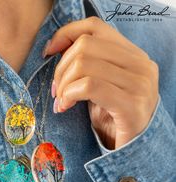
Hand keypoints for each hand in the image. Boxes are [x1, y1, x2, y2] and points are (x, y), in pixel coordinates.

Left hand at [43, 16, 158, 149]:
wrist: (132, 148)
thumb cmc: (111, 115)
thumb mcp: (97, 84)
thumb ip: (86, 64)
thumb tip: (55, 47)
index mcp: (133, 55)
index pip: (95, 27)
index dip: (66, 34)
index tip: (48, 52)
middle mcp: (140, 64)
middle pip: (85, 45)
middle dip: (61, 68)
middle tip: (55, 90)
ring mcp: (139, 84)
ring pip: (84, 64)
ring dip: (63, 85)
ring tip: (60, 101)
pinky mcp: (132, 105)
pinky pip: (89, 86)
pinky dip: (69, 95)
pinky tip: (64, 107)